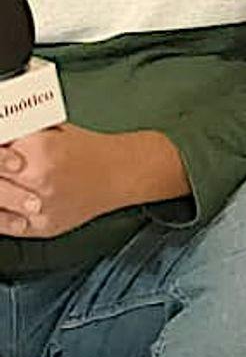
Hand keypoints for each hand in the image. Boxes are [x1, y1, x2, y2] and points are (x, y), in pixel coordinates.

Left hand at [0, 126, 176, 238]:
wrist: (122, 173)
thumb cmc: (88, 151)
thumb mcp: (50, 129)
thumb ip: (15, 136)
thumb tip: (0, 141)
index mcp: (40, 150)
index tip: (1, 154)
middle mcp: (40, 179)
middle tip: (5, 171)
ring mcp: (41, 206)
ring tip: (6, 184)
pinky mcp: (43, 227)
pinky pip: (4, 224)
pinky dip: (1, 214)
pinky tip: (4, 204)